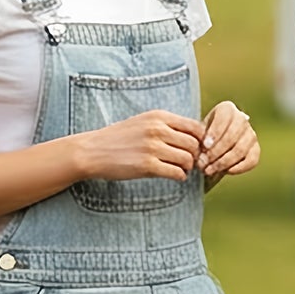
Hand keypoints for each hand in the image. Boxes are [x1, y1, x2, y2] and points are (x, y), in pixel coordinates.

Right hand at [76, 109, 204, 183]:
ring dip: (188, 167)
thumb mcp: (143, 122)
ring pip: (188, 160)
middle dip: (196, 156)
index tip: (196, 149)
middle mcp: (158, 129)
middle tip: (189, 162)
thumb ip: (167, 126)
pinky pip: (177, 173)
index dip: (202, 140)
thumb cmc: (119, 138)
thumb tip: (195, 136)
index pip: (196, 127)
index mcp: (159, 116)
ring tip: (179, 169)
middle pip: (195, 144)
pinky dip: (180, 177)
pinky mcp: (147, 166)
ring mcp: (152, 147)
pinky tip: (174, 176)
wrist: (92, 151)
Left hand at [199, 100, 259, 180]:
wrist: (212, 145)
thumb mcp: (197, 132)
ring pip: (241, 149)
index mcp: (227, 109)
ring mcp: (251, 134)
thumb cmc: (202, 137)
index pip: (224, 118)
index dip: (215, 133)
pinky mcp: (256, 149)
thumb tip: (204, 150)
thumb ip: (199, 138)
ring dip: (223, 162)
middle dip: (216, 152)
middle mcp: (242, 119)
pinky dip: (239, 168)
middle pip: (232, 135)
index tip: (205, 146)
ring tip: (209, 170)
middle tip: (203, 163)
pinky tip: (226, 171)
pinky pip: (251, 160)